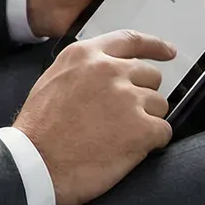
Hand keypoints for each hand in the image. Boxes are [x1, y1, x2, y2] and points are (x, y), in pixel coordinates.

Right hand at [12, 29, 175, 204]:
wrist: (36, 164)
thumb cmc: (38, 130)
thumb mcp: (52, 81)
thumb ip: (83, 70)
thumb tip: (107, 74)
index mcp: (85, 56)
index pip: (130, 41)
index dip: (154, 46)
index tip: (168, 52)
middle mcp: (109, 70)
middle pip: (150, 76)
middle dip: (143, 97)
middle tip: (123, 118)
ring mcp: (127, 98)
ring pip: (160, 105)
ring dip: (146, 121)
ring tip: (118, 137)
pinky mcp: (141, 128)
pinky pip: (163, 131)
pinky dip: (152, 143)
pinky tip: (128, 150)